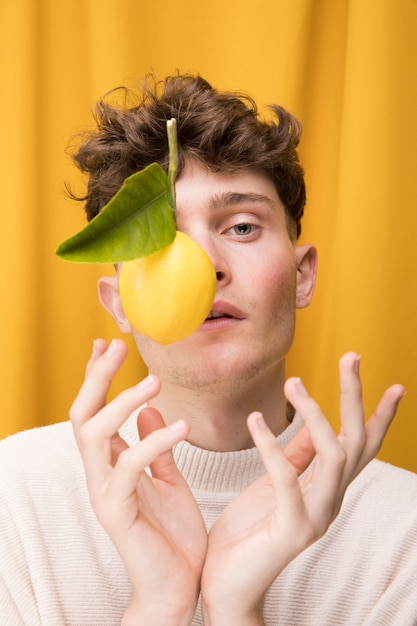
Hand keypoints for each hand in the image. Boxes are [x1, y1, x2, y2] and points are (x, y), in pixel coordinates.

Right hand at [70, 339, 206, 625]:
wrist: (178, 587)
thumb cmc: (172, 534)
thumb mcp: (167, 480)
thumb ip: (156, 447)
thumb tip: (150, 409)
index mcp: (112, 464)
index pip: (96, 411)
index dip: (98, 378)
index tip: (108, 344)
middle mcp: (100, 474)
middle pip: (83, 415)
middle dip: (97, 378)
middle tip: (117, 347)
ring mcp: (104, 493)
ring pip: (93, 435)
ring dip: (121, 403)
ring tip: (153, 381)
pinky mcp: (117, 513)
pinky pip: (127, 468)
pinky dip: (153, 442)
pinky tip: (181, 427)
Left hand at [201, 352, 404, 624]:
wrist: (227, 584)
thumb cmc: (249, 532)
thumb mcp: (275, 486)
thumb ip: (297, 460)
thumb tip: (310, 427)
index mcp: (327, 489)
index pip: (360, 447)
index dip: (378, 417)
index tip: (394, 384)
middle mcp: (330, 501)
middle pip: (355, 441)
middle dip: (355, 397)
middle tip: (352, 356)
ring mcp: (315, 517)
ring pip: (333, 455)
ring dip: (315, 414)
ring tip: (293, 383)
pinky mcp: (291, 529)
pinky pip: (288, 479)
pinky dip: (272, 446)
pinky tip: (255, 420)